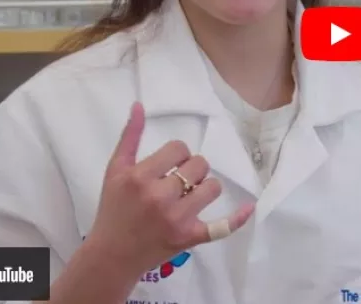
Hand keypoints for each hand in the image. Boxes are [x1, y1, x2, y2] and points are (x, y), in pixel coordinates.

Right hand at [87, 102, 253, 274]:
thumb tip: (139, 105)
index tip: (168, 166)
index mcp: (140, 177)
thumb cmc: (113, 209)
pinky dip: (237, 218)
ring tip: (190, 195)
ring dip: (204, 188)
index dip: (177, 154)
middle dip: (191, 169)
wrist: (112, 255)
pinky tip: (249, 207)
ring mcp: (176, 219)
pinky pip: (221, 227)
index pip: (179, 148)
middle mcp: (159, 197)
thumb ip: (129, 137)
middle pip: (198, 165)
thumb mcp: (115, 170)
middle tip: (177, 181)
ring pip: (212, 187)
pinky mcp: (188, 237)